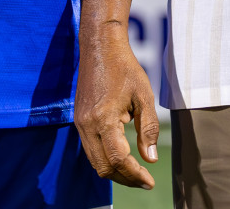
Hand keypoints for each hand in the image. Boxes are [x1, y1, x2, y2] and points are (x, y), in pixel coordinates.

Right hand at [74, 26, 160, 189]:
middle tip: (144, 181)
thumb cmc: (125, 68)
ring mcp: (80, 123)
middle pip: (103, 167)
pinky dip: (106, 158)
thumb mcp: (144, 96)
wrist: (100, 47)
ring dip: (115, 171)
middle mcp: (87, 125)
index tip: (150, 182)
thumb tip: (150, 159)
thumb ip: (148, 129)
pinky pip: (90, 149)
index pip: (118, 159)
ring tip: (136, 173)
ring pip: (95, 161)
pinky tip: (121, 157)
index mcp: (103, 119)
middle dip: (125, 178)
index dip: (135, 175)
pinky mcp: (79, 120)